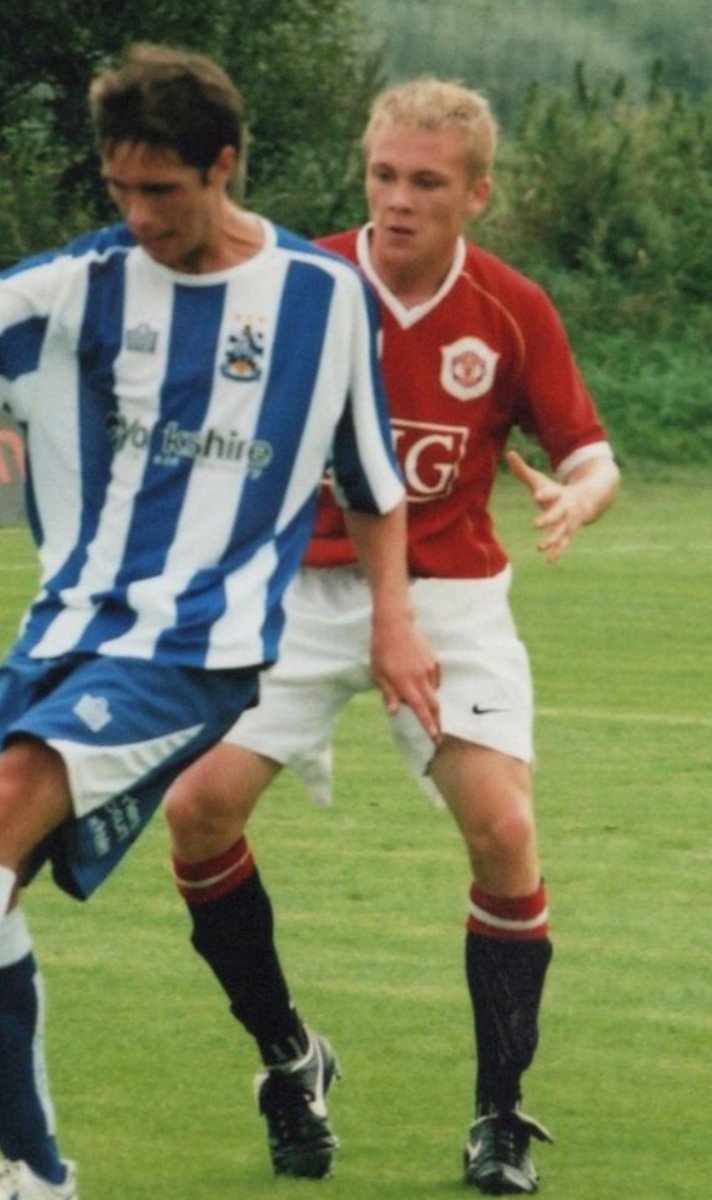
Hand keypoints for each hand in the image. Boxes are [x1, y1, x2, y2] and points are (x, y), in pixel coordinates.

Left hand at [370, 611, 440, 742]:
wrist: (395, 624)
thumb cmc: (382, 650)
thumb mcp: (378, 673)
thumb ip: (388, 693)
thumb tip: (395, 712)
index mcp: (404, 682)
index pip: (419, 708)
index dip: (428, 724)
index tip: (434, 737)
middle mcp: (420, 677)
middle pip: (434, 705)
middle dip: (438, 722)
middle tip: (439, 736)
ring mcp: (429, 668)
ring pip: (433, 692)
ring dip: (429, 702)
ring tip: (420, 702)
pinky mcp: (434, 661)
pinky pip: (434, 680)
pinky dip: (429, 687)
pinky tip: (419, 682)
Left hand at [505, 449, 590, 562]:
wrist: (587, 500)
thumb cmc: (556, 491)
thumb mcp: (541, 481)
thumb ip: (523, 470)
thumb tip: (508, 453)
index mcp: (559, 494)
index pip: (552, 493)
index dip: (545, 494)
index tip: (537, 495)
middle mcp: (567, 508)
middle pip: (558, 514)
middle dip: (548, 519)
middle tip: (536, 524)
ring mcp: (570, 522)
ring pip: (562, 531)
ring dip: (552, 539)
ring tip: (539, 547)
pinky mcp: (570, 532)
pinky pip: (564, 543)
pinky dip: (558, 552)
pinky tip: (550, 561)